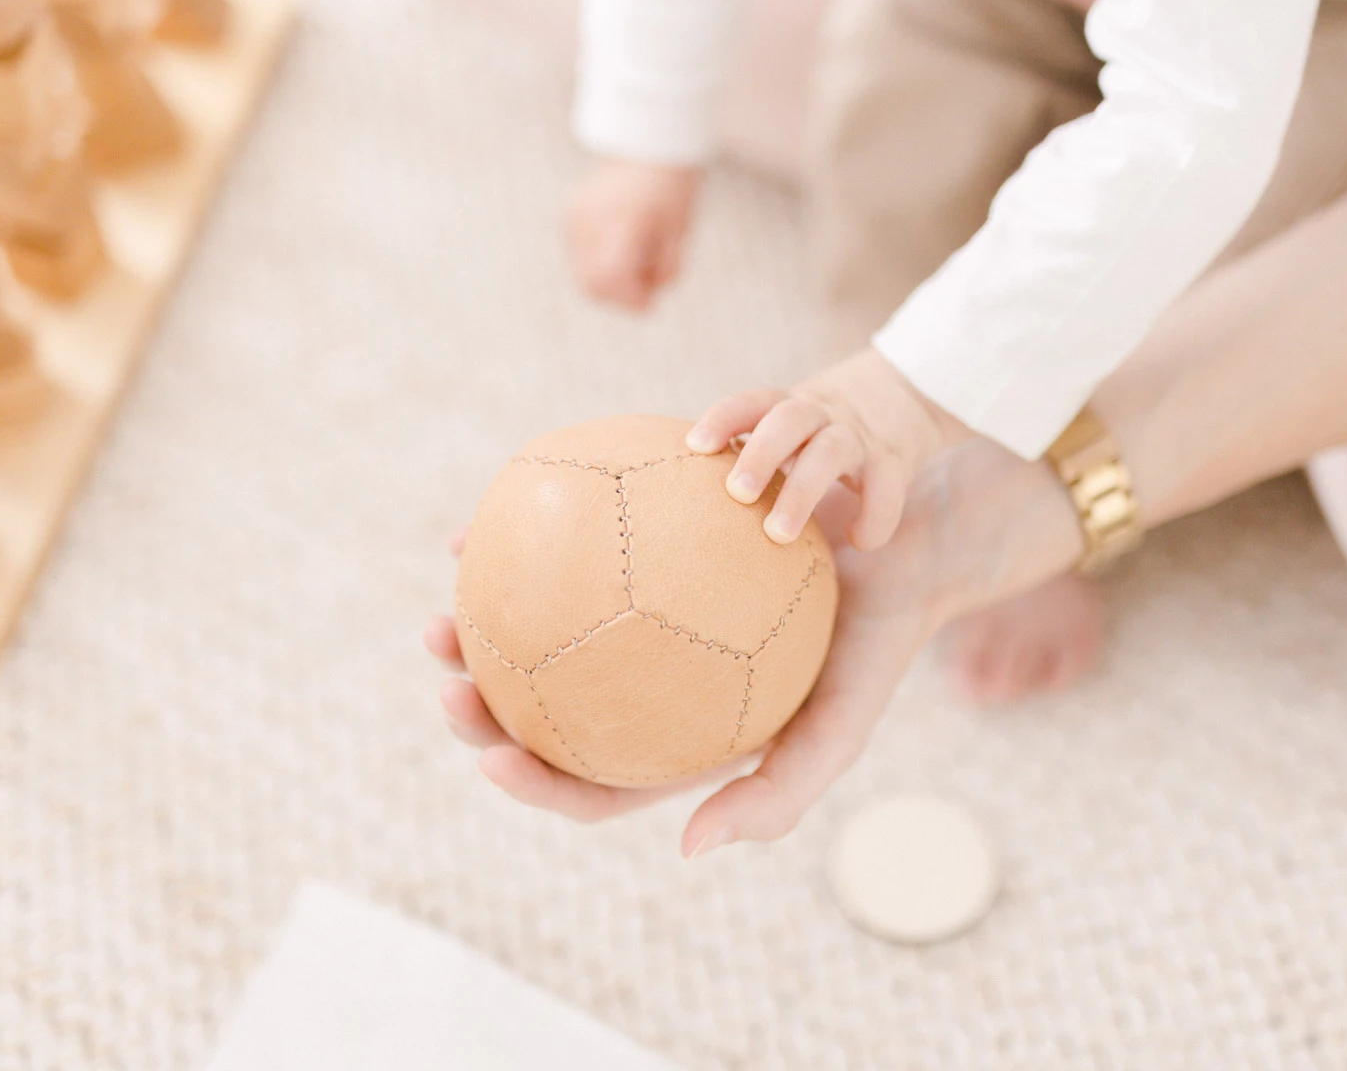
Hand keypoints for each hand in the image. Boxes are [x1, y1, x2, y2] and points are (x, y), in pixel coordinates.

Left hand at [425, 485, 969, 855]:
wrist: (902, 556)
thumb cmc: (871, 649)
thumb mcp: (838, 734)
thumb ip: (775, 800)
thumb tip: (686, 848)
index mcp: (676, 742)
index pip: (589, 782)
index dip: (530, 781)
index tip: (488, 758)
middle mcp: (649, 686)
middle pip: (543, 710)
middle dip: (475, 700)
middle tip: (444, 667)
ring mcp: (643, 623)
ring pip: (547, 627)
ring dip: (485, 609)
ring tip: (451, 574)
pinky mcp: (649, 554)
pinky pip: (585, 546)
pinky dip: (548, 529)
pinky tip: (517, 499)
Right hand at [564, 157, 700, 309]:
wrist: (649, 144)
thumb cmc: (673, 190)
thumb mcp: (680, 233)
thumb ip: (666, 270)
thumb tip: (646, 306)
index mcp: (621, 220)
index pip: (612, 277)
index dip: (631, 300)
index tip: (651, 304)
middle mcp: (590, 220)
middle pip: (592, 284)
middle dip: (621, 297)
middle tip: (648, 288)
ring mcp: (575, 218)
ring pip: (583, 277)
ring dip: (612, 284)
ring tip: (641, 259)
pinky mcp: (570, 218)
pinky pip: (581, 259)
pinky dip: (602, 266)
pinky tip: (626, 245)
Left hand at [687, 349, 961, 550]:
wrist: (906, 394)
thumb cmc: (824, 431)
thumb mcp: (793, 429)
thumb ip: (757, 457)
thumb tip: (696, 521)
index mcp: (790, 406)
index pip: (753, 401)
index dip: (724, 419)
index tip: (695, 447)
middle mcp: (822, 414)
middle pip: (788, 419)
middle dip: (760, 454)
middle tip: (735, 494)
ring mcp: (859, 435)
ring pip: (831, 450)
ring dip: (803, 490)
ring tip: (778, 535)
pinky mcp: (895, 459)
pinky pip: (887, 486)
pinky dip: (875, 515)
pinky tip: (860, 540)